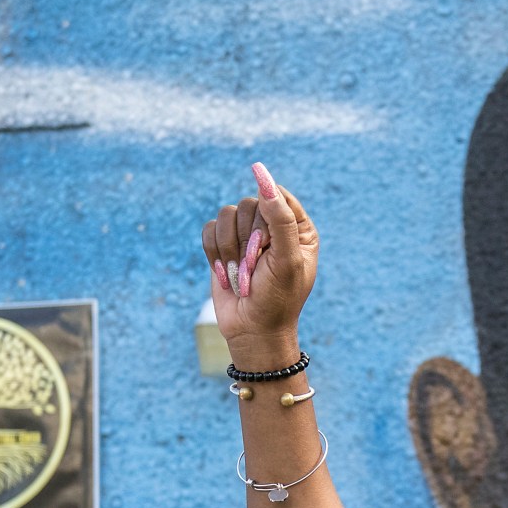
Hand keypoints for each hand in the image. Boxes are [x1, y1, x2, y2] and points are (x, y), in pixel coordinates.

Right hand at [203, 162, 319, 356]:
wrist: (252, 330)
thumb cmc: (277, 298)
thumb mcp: (286, 259)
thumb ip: (279, 217)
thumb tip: (262, 177)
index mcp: (298, 228)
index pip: (277, 196)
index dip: (267, 219)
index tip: (267, 245)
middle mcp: (272, 227)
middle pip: (250, 204)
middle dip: (248, 240)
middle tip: (257, 267)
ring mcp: (246, 235)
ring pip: (226, 214)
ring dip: (230, 249)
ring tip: (242, 275)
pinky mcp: (222, 245)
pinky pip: (209, 229)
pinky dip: (214, 253)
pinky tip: (226, 273)